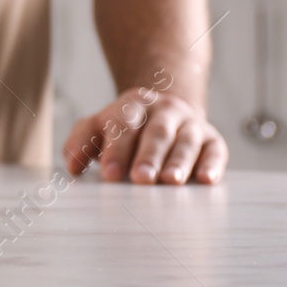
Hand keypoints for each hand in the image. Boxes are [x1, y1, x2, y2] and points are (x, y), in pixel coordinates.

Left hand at [62, 87, 226, 184]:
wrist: (169, 112)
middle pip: (155, 133)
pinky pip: (214, 152)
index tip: (108, 174)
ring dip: (178, 162)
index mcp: (133, 105)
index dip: (115, 149)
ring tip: (170, 181)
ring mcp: (191, 124)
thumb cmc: (128, 129)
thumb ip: (81, 142)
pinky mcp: (213, 140)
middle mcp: (165, 111)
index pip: (123, 125)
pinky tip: (207, 179)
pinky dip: (212, 165)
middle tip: (140, 179)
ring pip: (185, 142)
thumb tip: (72, 166)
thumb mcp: (101, 127)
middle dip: (148, 157)